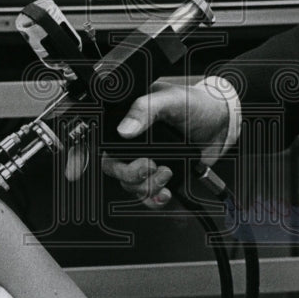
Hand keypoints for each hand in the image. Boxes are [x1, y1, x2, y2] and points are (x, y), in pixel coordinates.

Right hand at [64, 80, 230, 207]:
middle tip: (149, 167)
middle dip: (129, 174)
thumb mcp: (171, 99)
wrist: (223, 123)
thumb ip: (146, 109)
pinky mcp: (160, 174)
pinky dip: (154, 198)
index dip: (78, 154)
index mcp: (128, 117)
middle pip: (111, 167)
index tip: (75, 171)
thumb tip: (125, 128)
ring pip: (129, 184)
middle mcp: (132, 140)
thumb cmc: (197, 104)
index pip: (95, 135)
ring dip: (146, 185)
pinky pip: (146, 194)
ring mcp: (144, 158)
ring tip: (167, 173)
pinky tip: (165, 192)